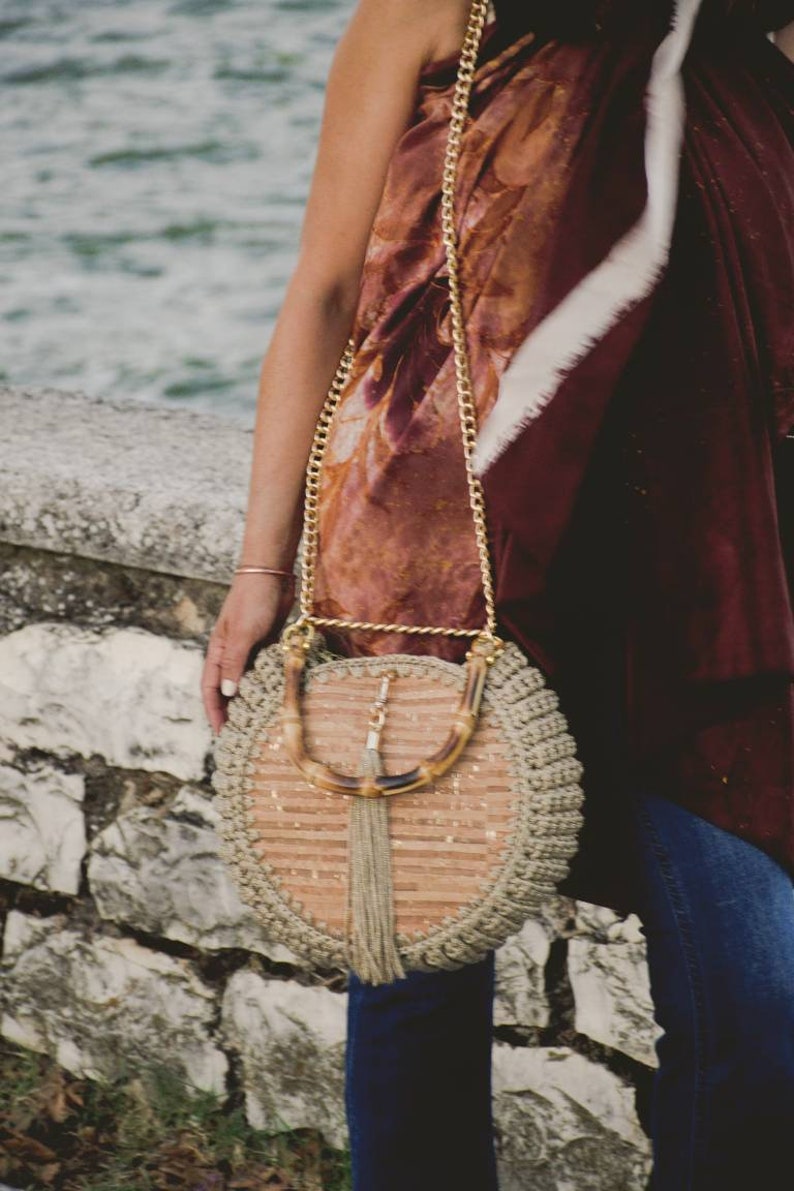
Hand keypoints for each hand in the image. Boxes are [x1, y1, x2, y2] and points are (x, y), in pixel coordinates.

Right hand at [201, 574, 294, 734]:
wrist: (272, 574)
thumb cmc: (253, 600)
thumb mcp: (243, 634)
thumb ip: (235, 664)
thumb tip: (228, 695)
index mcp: (218, 652)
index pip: (211, 690)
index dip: (215, 713)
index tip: (221, 736)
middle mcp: (231, 654)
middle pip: (229, 690)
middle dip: (232, 713)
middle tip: (242, 737)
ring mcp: (250, 649)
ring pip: (248, 682)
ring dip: (252, 700)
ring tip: (261, 724)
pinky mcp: (267, 644)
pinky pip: (265, 670)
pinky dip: (269, 684)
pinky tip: (278, 698)